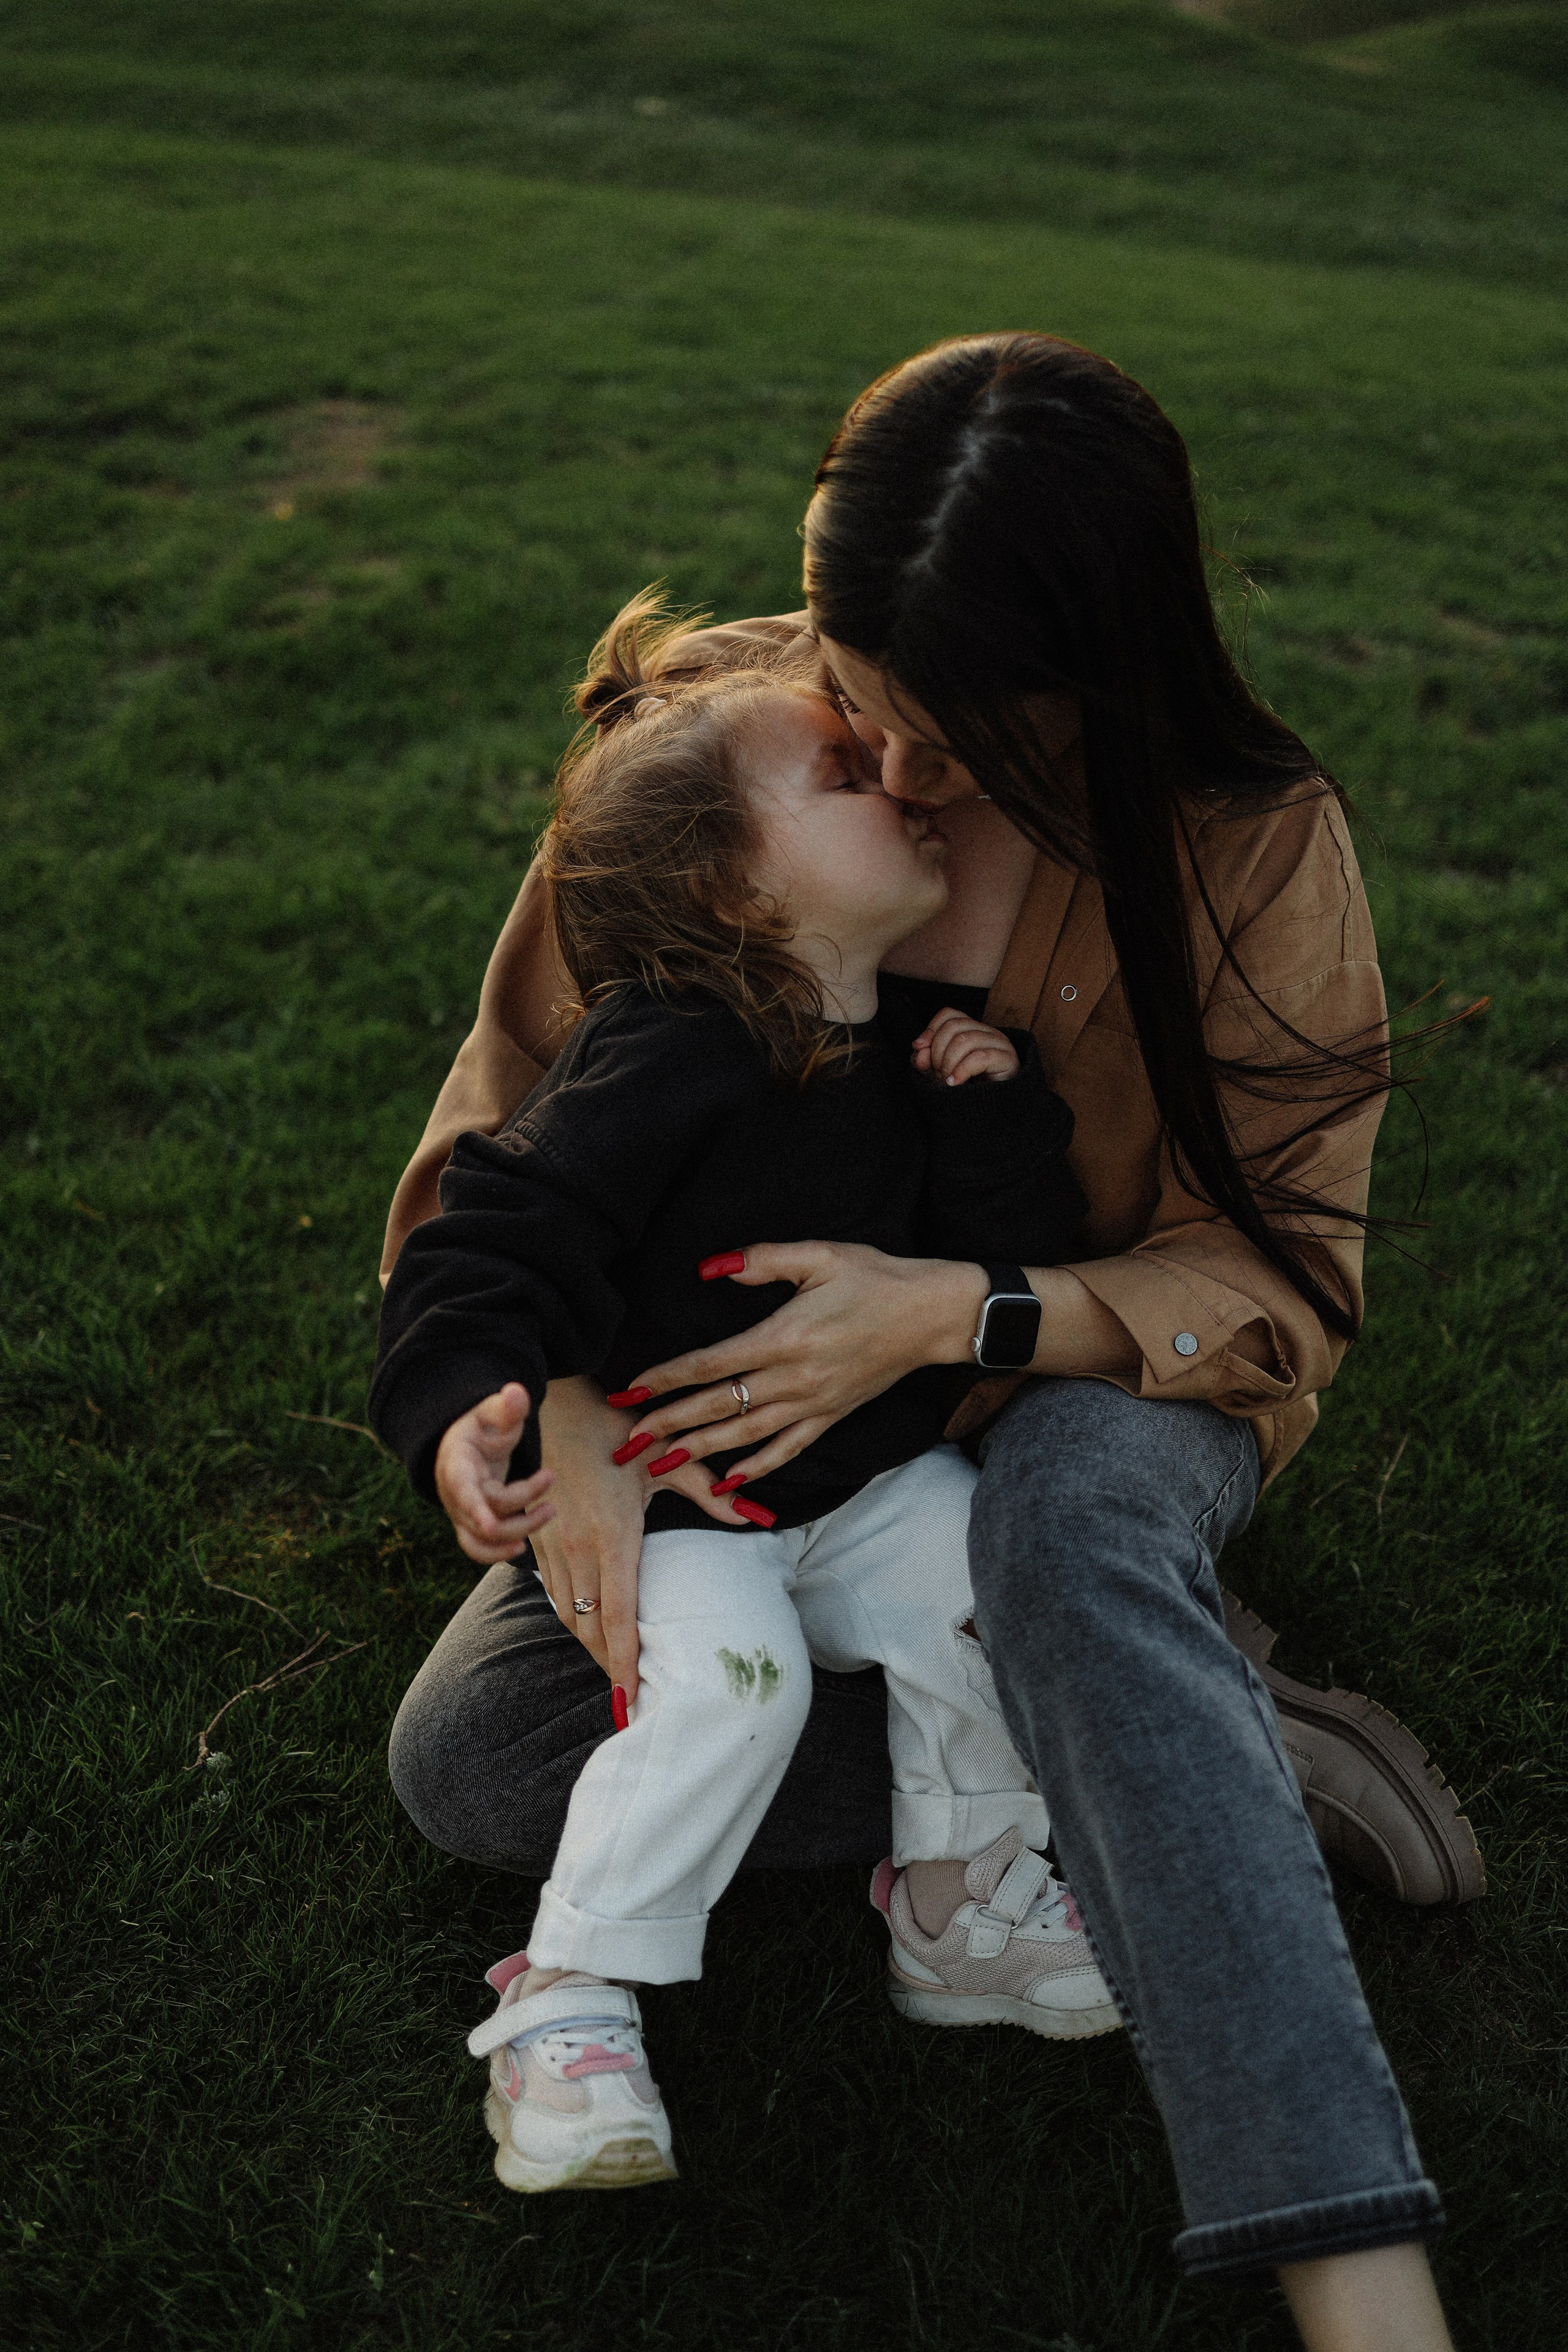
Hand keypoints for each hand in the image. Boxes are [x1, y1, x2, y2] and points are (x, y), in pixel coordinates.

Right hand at [434, 1384, 555, 1564]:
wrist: (468, 1445)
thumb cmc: (482, 1428)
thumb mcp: (493, 1411)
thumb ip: (506, 1406)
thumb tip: (517, 1392)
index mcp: (456, 1463)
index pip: (462, 1489)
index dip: (475, 1509)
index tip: (491, 1525)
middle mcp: (454, 1493)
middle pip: (484, 1513)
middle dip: (521, 1502)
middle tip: (550, 1477)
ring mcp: (461, 1512)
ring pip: (482, 1538)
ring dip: (518, 1531)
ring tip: (550, 1511)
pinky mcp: (471, 1524)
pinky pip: (478, 1549)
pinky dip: (498, 1553)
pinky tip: (523, 1546)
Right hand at [530, 1374, 752, 1705]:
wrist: (556, 1405)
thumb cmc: (615, 1430)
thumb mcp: (665, 1458)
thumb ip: (709, 1491)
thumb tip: (755, 1513)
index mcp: (613, 1536)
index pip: (617, 1616)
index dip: (624, 1663)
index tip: (630, 1700)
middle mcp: (579, 1549)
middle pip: (591, 1628)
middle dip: (610, 1667)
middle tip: (630, 1700)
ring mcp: (553, 1546)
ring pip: (568, 1615)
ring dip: (590, 1647)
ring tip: (614, 1673)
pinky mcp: (539, 1540)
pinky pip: (553, 1593)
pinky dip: (571, 1617)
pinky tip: (587, 1629)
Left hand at [614, 1242, 986, 1481]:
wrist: (931, 1314)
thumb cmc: (875, 1278)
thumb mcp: (819, 1254)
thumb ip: (763, 1260)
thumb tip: (711, 1267)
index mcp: (785, 1336)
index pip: (711, 1364)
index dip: (667, 1379)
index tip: (632, 1391)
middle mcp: (794, 1378)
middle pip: (718, 1407)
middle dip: (668, 1424)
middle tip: (626, 1442)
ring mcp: (813, 1403)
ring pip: (745, 1435)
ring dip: (699, 1450)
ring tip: (660, 1462)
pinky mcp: (831, 1416)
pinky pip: (787, 1449)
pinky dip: (756, 1469)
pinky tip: (729, 1483)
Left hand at [912, 1006, 1019, 1085]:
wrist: (995, 1108)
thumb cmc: (969, 1089)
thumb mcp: (940, 1074)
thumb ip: (926, 1061)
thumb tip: (919, 1050)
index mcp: (972, 1030)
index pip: (949, 1015)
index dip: (930, 1029)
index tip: (919, 1048)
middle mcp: (987, 1032)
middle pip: (953, 1026)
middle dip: (937, 1051)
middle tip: (937, 1071)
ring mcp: (999, 1043)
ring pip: (964, 1040)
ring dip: (948, 1062)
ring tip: (947, 1079)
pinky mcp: (1007, 1059)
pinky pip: (979, 1057)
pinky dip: (961, 1070)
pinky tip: (955, 1083)